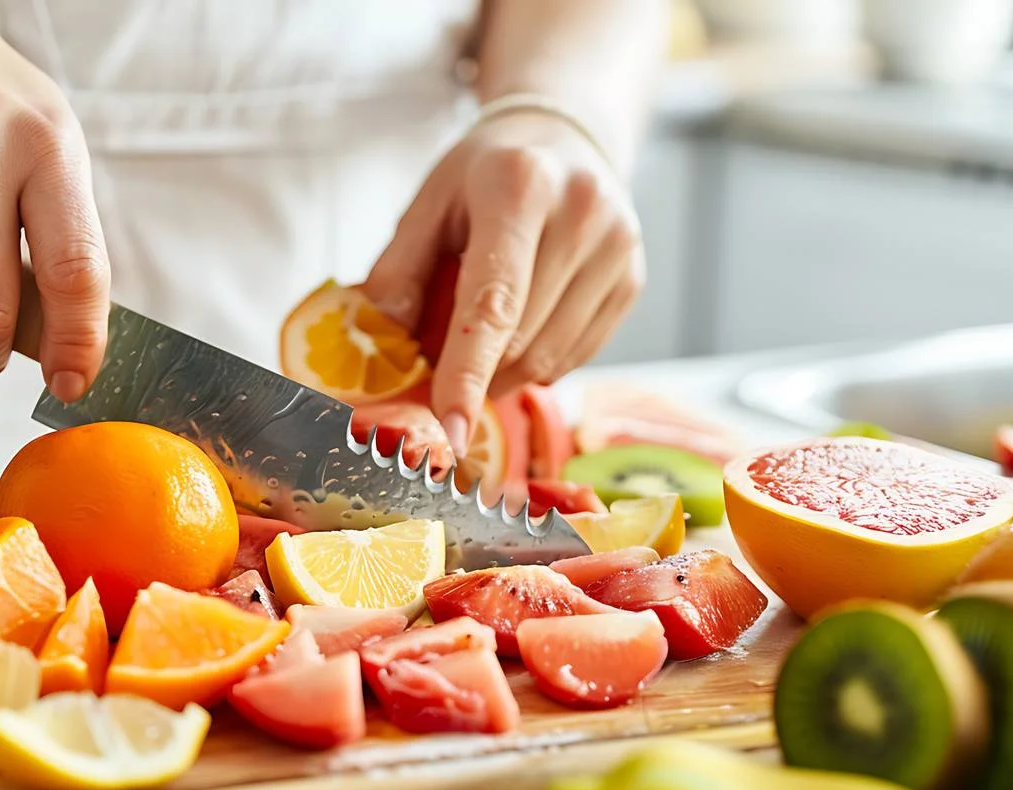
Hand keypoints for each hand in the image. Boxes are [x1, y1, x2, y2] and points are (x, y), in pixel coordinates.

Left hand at [364, 110, 644, 453]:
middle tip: (435, 358)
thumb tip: (379, 338)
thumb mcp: (429, 201)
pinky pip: (576, 356)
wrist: (563, 137)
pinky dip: (537, 362)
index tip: (448, 429)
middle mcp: (581, 213)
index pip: (492, 302)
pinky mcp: (633, 278)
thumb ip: (398, 268)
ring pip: (549, 357)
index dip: (466, 373)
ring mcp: (617, 247)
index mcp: (519, 187)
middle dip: (471, 370)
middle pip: (519, 339)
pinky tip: (522, 328)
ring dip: (502, 372)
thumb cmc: (485, 174)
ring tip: (479, 337)